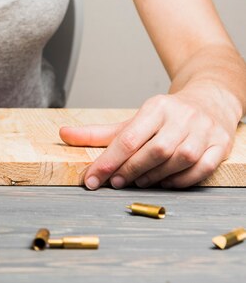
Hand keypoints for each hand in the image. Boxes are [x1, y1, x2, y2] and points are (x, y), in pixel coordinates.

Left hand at [60, 91, 238, 188]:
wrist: (209, 99)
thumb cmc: (164, 116)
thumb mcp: (132, 121)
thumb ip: (98, 133)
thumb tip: (62, 134)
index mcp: (155, 108)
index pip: (128, 138)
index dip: (108, 161)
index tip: (92, 179)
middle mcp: (181, 117)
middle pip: (154, 150)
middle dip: (130, 170)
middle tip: (114, 183)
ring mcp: (203, 131)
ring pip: (179, 159)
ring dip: (154, 177)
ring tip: (137, 183)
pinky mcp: (220, 145)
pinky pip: (201, 169)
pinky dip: (182, 181)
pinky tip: (165, 183)